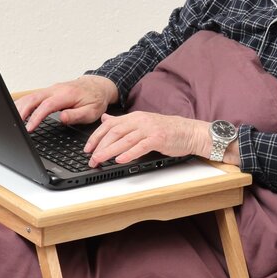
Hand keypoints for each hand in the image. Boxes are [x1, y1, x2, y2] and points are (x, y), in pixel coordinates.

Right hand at [15, 75, 118, 130]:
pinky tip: (17, 111)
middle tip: (14, 124)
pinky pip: (33, 96)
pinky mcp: (49, 91)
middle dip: (22, 111)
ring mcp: (51, 89)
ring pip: (31, 96)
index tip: (29, 128)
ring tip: (11, 120)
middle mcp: (56, 89)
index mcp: (66, 95)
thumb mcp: (91, 111)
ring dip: (19, 107)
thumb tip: (61, 118)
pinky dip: (23, 103)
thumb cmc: (95, 99)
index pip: (47, 105)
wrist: (98, 86)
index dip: (36, 117)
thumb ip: (76, 115)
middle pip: (34, 98)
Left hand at [84, 111, 211, 166]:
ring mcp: (149, 129)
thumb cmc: (167, 130)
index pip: (110, 125)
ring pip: (125, 140)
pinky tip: (120, 160)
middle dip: (100, 146)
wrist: (189, 132)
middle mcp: (140, 121)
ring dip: (110, 151)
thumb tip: (105, 119)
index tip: (87, 148)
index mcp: (134, 117)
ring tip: (99, 160)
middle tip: (91, 158)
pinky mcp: (158, 139)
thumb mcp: (142, 123)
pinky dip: (129, 153)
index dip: (96, 137)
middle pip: (114, 132)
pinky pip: (141, 146)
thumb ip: (123, 122)